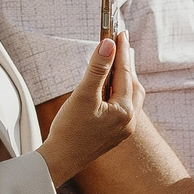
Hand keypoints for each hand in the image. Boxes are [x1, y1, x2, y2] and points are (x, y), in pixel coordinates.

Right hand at [37, 34, 137, 185]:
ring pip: (130, 98)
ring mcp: (123, 130)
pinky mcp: (115, 135)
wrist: (60, 161)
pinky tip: (109, 91)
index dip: (121, 51)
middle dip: (126, 65)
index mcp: (124, 111)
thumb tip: (108, 45)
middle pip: (133, 85)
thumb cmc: (69, 130)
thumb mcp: (83, 95)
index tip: (120, 32)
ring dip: (124, 80)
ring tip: (115, 65)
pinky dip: (119, 94)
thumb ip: (97, 68)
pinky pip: (123, 108)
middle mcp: (129, 121)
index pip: (125, 73)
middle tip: (119, 46)